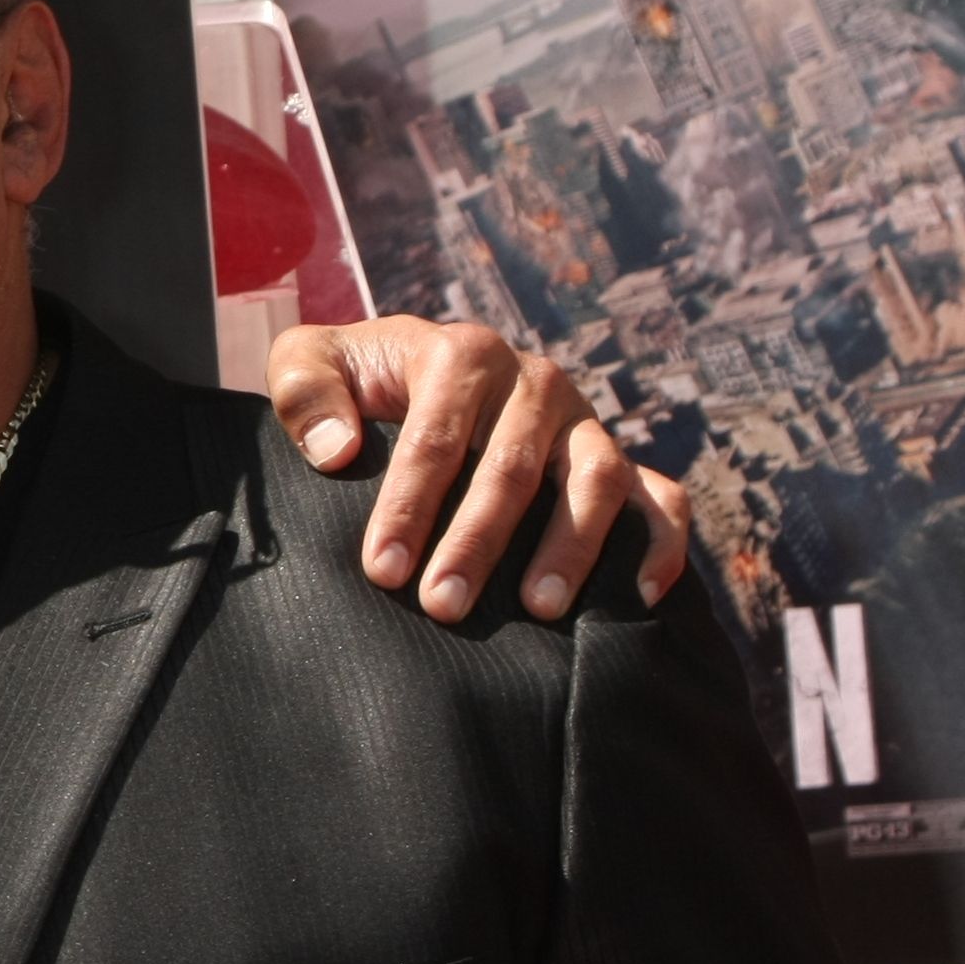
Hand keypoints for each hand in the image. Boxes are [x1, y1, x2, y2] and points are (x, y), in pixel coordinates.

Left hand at [265, 316, 692, 622]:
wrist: (407, 374)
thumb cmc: (353, 383)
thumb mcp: (307, 364)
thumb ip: (304, 391)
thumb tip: (337, 451)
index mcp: (463, 354)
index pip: (436, 438)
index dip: (410, 506)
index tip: (384, 571)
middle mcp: (535, 382)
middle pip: (512, 467)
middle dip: (477, 543)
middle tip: (444, 607)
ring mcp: (583, 422)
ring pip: (596, 479)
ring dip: (570, 546)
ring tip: (537, 609)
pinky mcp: (616, 459)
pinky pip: (660, 497)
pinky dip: (660, 542)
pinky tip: (639, 595)